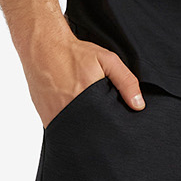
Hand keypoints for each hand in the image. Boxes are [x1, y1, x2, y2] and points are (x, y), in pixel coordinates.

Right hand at [27, 39, 144, 126]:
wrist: (42, 47)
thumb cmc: (75, 53)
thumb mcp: (107, 60)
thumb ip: (125, 81)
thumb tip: (138, 105)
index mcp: (88, 100)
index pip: (106, 127)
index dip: (112, 129)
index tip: (118, 128)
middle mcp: (70, 112)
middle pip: (91, 134)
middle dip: (99, 132)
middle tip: (103, 122)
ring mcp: (56, 117)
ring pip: (75, 134)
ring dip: (83, 131)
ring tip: (88, 117)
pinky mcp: (46, 118)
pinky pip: (61, 129)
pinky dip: (69, 126)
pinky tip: (73, 113)